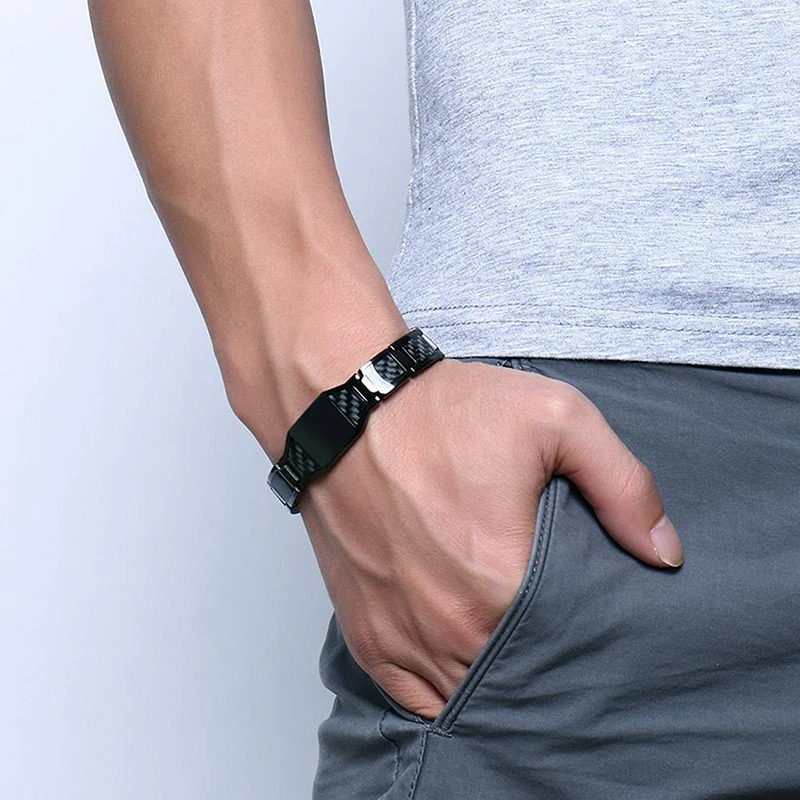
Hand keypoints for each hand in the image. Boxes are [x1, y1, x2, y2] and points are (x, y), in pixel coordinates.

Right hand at [299, 357, 683, 719]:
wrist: (347, 406)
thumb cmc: (443, 412)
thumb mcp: (556, 420)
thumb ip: (622, 486)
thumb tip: (664, 553)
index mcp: (502, 583)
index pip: (569, 653)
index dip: (588, 646)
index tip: (594, 628)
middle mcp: (448, 625)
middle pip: (517, 682)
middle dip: (543, 669)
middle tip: (557, 642)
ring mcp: (401, 635)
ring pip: (465, 699)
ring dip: (493, 686)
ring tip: (515, 659)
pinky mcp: (366, 632)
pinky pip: (411, 698)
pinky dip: (441, 694)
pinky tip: (464, 671)